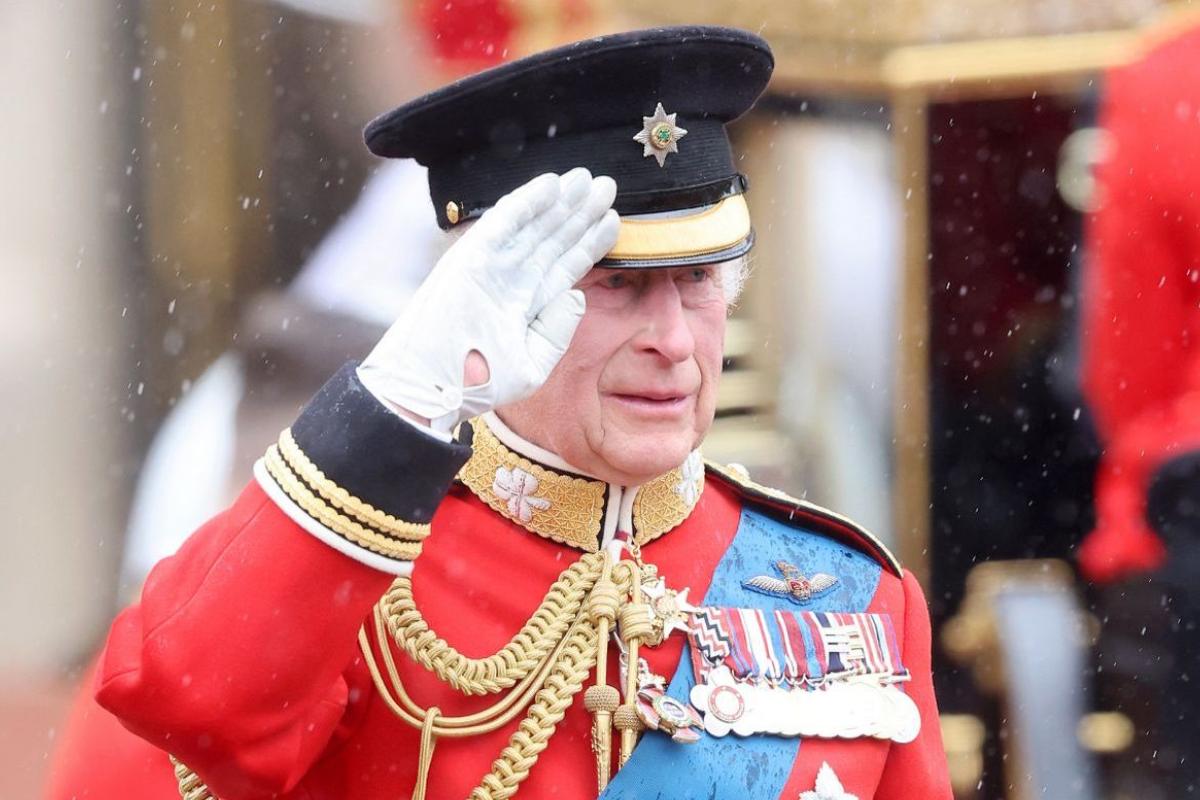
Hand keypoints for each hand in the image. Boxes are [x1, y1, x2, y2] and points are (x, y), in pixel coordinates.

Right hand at [358, 168, 618, 432]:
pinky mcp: (472, 257)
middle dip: (580, 214)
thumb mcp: (533, 365)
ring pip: (534, 226)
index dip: (589, 242)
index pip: (565, 266)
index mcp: (525, 304)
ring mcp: (491, 267)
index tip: (613, 221)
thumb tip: (577, 294)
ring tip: (589, 180)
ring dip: (560, 202)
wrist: (431, 389)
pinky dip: (527, 203)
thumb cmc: (476, 385)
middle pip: (554, 240)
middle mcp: (510, 280)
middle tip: (607, 186)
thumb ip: (558, 330)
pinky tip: (551, 185)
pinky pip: (504, 223)